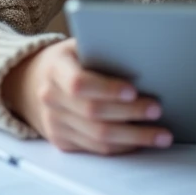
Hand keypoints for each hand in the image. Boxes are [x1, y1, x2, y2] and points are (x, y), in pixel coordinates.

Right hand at [0, 39, 172, 154]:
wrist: (35, 81)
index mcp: (55, 68)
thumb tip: (144, 57)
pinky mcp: (62, 141)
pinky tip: (142, 141)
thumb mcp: (80, 45)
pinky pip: (96, 149)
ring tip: (161, 135)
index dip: (107, 89)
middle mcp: (50, 97)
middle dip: (130, 114)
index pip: (79, 83)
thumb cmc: (71, 59)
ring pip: (98, 137)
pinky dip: (123, 146)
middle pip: (93, 113)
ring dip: (134, 137)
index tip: (133, 90)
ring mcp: (54, 122)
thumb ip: (103, 50)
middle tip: (157, 110)